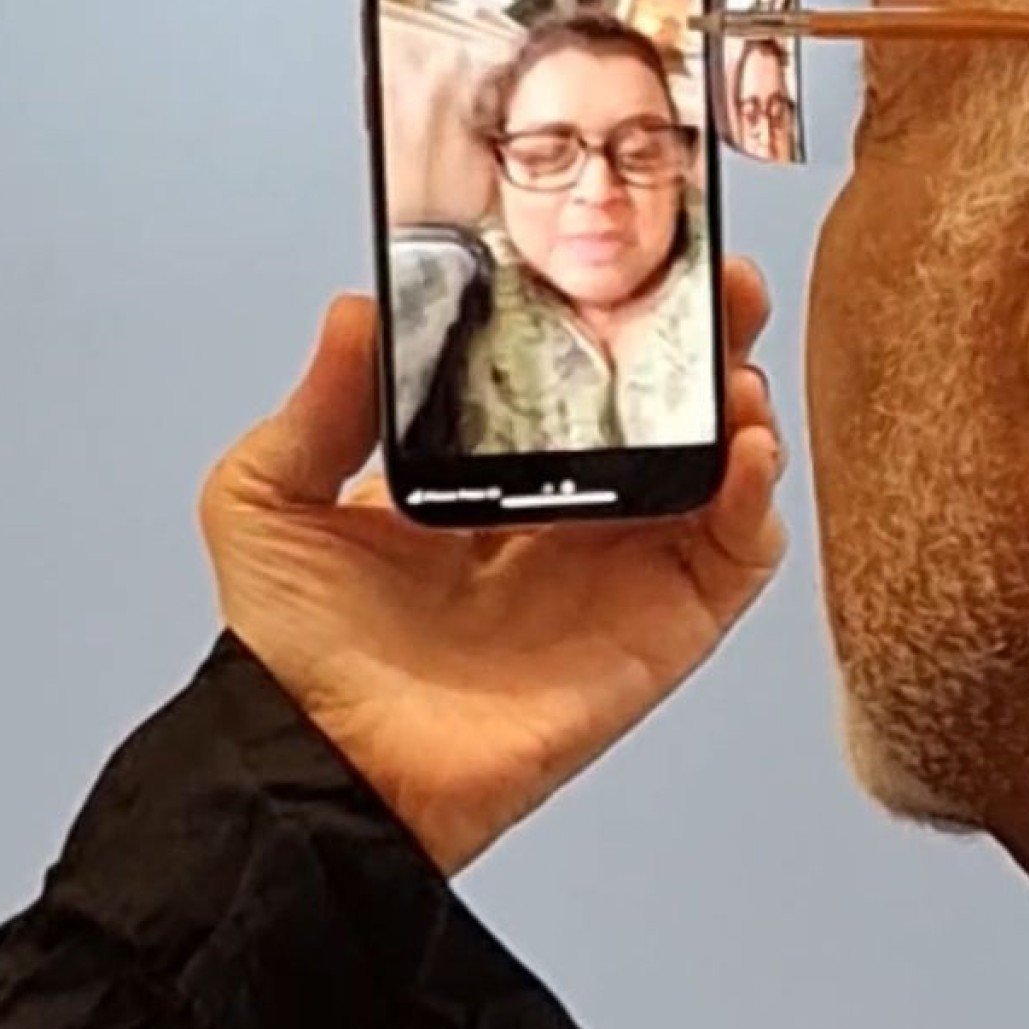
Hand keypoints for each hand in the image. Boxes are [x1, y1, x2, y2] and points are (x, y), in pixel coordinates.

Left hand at [199, 260, 786, 873]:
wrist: (328, 768)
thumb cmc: (295, 653)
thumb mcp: (271, 497)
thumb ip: (320, 403)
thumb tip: (356, 307)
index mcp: (491, 473)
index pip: (575, 375)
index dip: (613, 317)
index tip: (629, 260)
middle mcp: (568, 516)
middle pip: (664, 410)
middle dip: (702, 342)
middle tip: (716, 284)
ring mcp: (621, 573)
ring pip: (715, 473)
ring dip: (742, 410)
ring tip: (735, 365)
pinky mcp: (659, 631)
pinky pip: (735, 560)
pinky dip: (757, 502)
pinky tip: (745, 451)